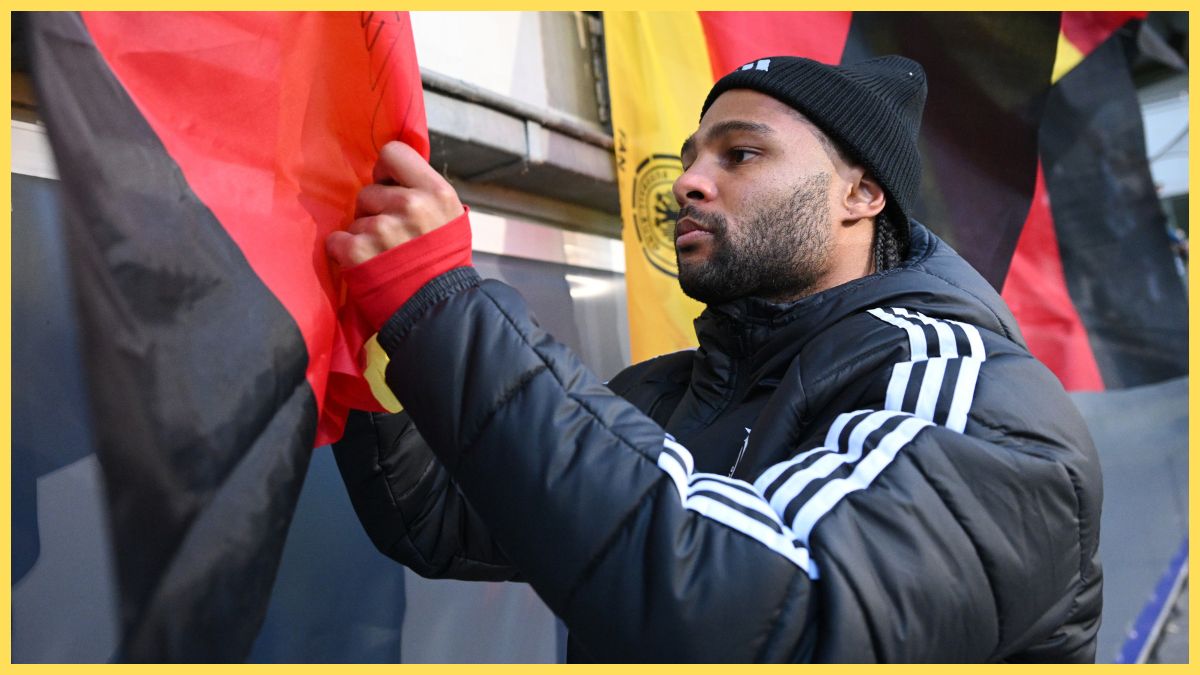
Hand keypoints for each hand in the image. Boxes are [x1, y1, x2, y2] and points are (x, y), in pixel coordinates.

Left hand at [327, 140, 463, 267]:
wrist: (438, 311)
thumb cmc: (444, 264)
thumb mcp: (451, 217)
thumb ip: (425, 191)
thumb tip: (391, 173)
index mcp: (436, 192)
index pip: (393, 153)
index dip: (387, 173)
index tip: (390, 190)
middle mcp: (411, 205)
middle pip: (368, 191)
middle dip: (375, 212)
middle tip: (392, 237)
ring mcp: (383, 228)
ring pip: (354, 218)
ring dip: (363, 236)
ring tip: (384, 257)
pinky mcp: (358, 251)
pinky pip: (337, 240)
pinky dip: (345, 254)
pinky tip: (366, 266)